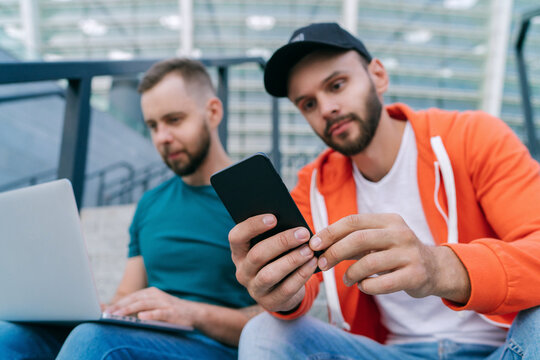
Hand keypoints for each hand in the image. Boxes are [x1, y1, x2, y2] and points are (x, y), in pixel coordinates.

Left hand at [104, 287, 199, 326]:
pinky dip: (150, 314)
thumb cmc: (170, 311)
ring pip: (143, 305)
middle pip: (135, 299)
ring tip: (118, 315)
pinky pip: (159, 313)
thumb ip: (140, 307)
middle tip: (107, 313)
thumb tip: (119, 312)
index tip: (104, 310)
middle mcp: (156, 295)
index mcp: (151, 292)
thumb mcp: (154, 306)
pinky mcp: (171, 312)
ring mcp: (164, 303)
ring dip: (129, 310)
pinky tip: (141, 317)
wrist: (193, 312)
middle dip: (119, 306)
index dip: (117, 303)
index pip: (131, 297)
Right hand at [228, 214, 317, 311]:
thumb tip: (292, 224)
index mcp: (239, 252)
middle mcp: (242, 271)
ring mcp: (254, 289)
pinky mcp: (270, 302)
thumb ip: (276, 234)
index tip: (274, 218)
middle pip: (257, 255)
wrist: (283, 290)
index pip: (236, 237)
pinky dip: (301, 275)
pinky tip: (313, 263)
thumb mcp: (273, 246)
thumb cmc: (278, 258)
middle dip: (282, 242)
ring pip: (269, 274)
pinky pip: (286, 289)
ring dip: (292, 260)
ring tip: (309, 250)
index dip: (253, 226)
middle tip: (303, 234)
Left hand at [309, 213, 470, 302]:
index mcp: (389, 220)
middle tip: (322, 264)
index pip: (353, 221)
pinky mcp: (415, 275)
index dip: (330, 232)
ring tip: (346, 279)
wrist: (435, 269)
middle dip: (335, 252)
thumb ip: (353, 240)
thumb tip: (319, 244)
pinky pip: (382, 283)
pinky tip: (363, 286)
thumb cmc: (396, 253)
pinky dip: (366, 286)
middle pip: (359, 239)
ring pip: (369, 263)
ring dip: (350, 273)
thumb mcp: (378, 240)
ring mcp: (410, 254)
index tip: (314, 244)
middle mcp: (400, 234)